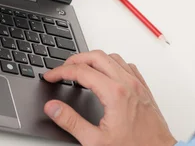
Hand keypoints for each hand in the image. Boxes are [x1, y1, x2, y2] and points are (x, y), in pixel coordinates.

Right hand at [44, 51, 176, 145]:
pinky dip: (112, 64)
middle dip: (76, 59)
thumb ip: (71, 122)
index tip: (51, 76)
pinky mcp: (143, 89)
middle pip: (96, 57)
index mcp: (114, 93)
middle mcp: (127, 84)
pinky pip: (127, 66)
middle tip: (63, 69)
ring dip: (94, 59)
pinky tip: (106, 73)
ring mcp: (137, 84)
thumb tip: (53, 108)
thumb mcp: (95, 141)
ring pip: (112, 57)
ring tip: (81, 69)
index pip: (81, 72)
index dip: (61, 72)